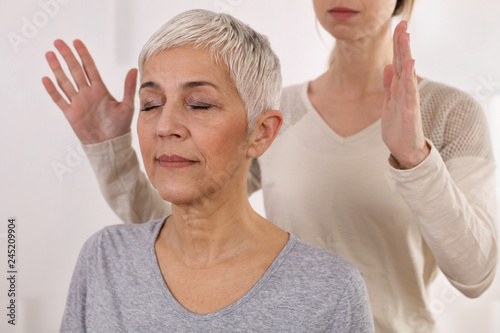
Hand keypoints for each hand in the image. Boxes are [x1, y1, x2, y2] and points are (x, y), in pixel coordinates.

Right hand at [42, 39, 136, 143]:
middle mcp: (87, 93)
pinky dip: (52, 90)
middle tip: (58, 41)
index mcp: (100, 89)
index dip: (83, 55)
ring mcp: (78, 102)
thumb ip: (128, 88)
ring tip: (49, 54)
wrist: (110, 144)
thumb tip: (134, 69)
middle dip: (67, 56)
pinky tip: (46, 78)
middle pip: (75, 70)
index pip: (90, 68)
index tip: (77, 42)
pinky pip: (59, 99)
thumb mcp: (127, 106)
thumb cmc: (120, 126)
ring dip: (57, 68)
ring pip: (65, 81)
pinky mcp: (71, 113)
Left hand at [381, 21, 429, 168]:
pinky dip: (409, 78)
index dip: (398, 47)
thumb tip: (387, 67)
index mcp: (399, 90)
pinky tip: (409, 64)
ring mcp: (409, 101)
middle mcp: (406, 92)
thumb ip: (389, 86)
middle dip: (402, 45)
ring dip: (406, 55)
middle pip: (404, 64)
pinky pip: (409, 92)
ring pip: (407, 74)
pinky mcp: (410, 112)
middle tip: (403, 24)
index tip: (399, 28)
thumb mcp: (389, 103)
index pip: (398, 64)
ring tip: (405, 37)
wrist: (405, 151)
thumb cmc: (398, 128)